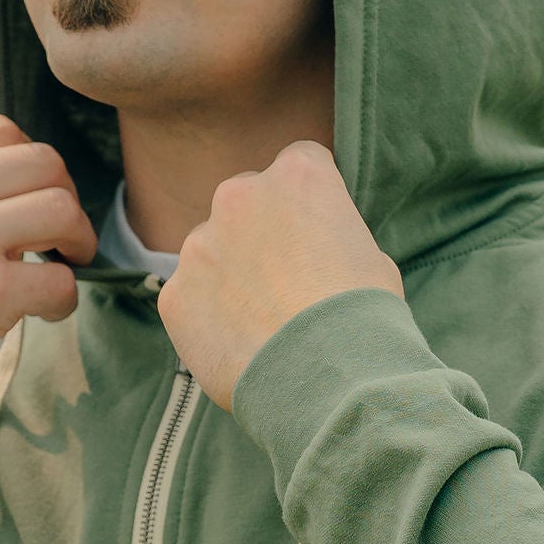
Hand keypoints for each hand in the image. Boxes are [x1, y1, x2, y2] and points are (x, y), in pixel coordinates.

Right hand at [0, 116, 95, 403]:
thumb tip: (7, 184)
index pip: (1, 131)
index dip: (30, 163)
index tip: (30, 195)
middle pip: (43, 161)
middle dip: (65, 195)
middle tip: (61, 231)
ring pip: (61, 209)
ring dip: (77, 237)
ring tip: (65, 261)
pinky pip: (59, 280)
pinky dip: (64, 298)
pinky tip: (47, 310)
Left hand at [157, 141, 402, 410]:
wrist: (328, 379)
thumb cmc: (362, 316)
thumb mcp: (369, 254)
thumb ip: (328, 233)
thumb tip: (313, 247)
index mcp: (297, 175)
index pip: (299, 164)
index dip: (310, 201)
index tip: (316, 232)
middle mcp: (239, 195)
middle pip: (245, 201)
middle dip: (260, 231)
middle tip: (285, 280)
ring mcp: (199, 244)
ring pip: (211, 249)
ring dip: (229, 273)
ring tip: (263, 322)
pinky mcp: (174, 293)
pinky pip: (190, 297)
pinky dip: (208, 316)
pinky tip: (240, 345)